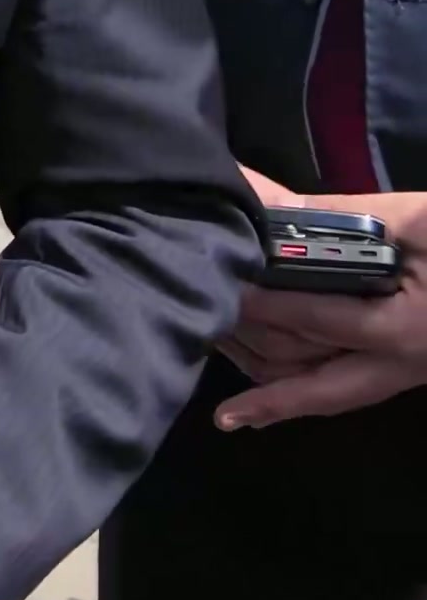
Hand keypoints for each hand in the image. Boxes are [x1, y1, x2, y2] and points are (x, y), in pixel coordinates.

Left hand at [217, 171, 426, 431]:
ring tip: (214, 356)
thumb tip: (271, 204)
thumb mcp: (416, 219)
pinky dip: (296, 392)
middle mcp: (396, 368)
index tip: (212, 281)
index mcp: (400, 330)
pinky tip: (260, 395)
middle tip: (194, 335)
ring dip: (265, 381)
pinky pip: (339, 391)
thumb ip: (342, 217)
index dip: (257, 300)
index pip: (311, 317)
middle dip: (248, 353)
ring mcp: (402, 377)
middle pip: (305, 375)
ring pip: (319, 392)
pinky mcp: (405, 374)